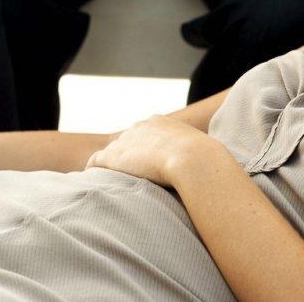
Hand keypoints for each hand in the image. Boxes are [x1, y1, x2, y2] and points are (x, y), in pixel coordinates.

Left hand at [85, 114, 218, 186]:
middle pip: (127, 141)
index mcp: (160, 122)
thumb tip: (210, 167)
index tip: (147, 164)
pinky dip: (93, 170)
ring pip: (112, 152)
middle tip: (130, 176)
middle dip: (127, 155)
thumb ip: (196, 155)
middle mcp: (140, 126)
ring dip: (112, 166)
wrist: (194, 160)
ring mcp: (126, 140)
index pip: (145, 134)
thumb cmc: (204, 160)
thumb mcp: (201, 151)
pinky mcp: (114, 156)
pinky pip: (96, 161)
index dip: (144, 150)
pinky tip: (93, 180)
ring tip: (112, 182)